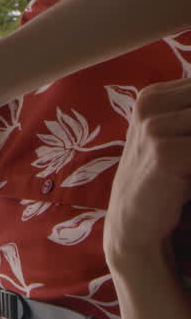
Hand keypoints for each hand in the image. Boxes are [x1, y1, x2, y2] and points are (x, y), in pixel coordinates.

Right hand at [104, 78, 190, 260]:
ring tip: (188, 167)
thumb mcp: (177, 138)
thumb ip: (188, 114)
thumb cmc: (166, 180)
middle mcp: (150, 103)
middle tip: (189, 154)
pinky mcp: (164, 151)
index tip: (188, 141)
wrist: (134, 223)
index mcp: (153, 95)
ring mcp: (154, 126)